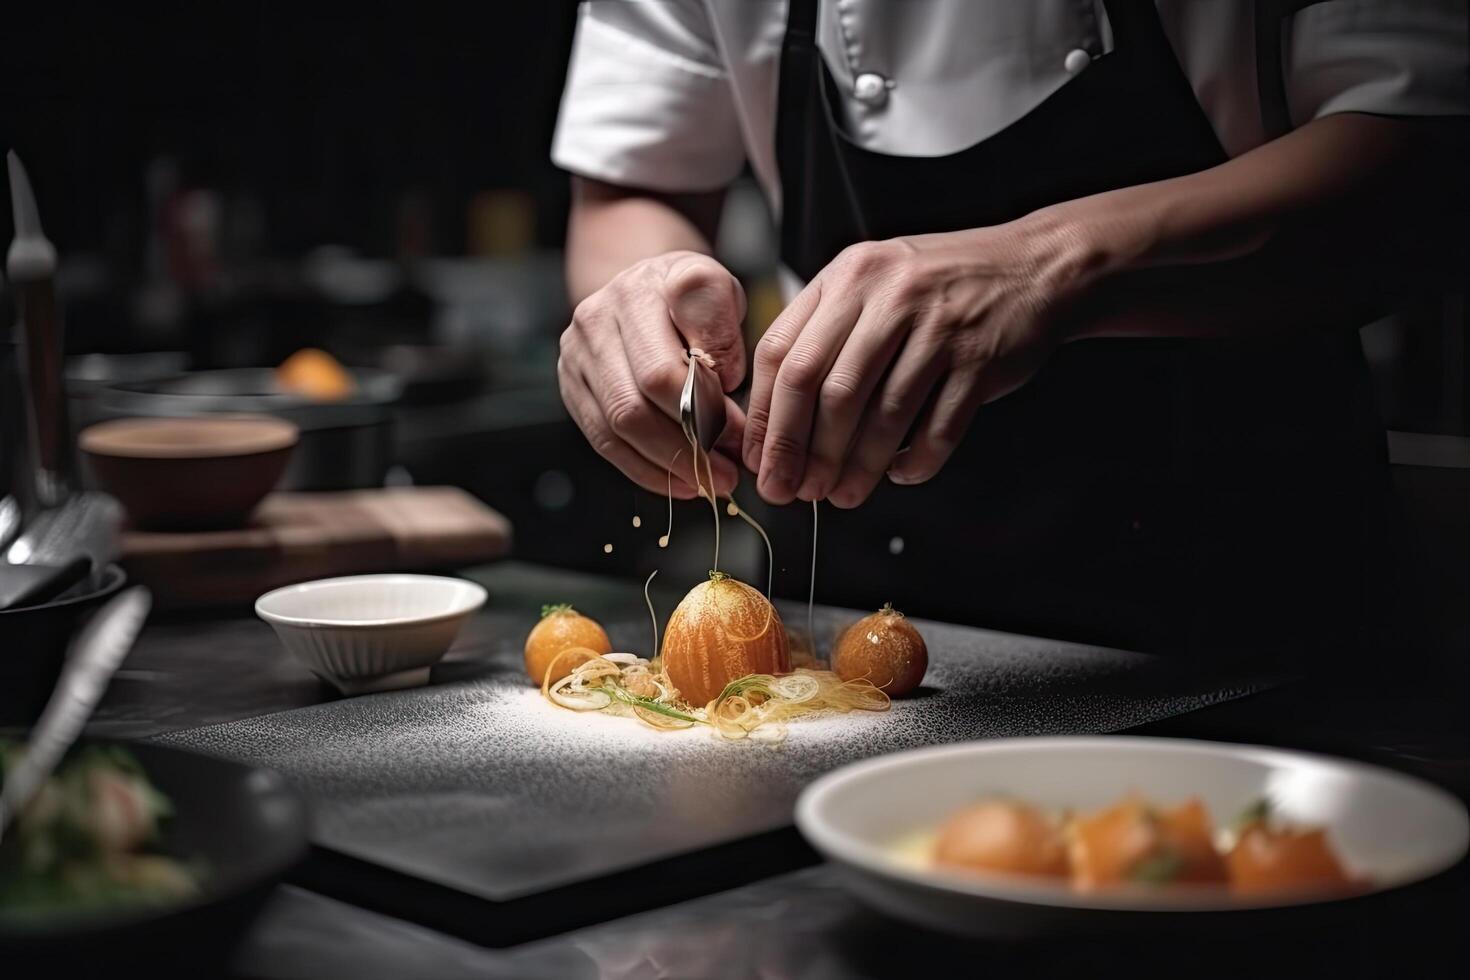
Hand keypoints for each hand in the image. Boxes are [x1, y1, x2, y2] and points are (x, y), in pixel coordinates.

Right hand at [558, 250, 748, 498]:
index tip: (739, 434)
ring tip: (708, 481)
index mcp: (642, 289)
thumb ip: (724, 334)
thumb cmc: (689, 299)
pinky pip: (603, 440)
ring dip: (668, 463)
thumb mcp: (721, 295)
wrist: (643, 286)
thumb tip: (720, 388)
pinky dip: (644, 468)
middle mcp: (599, 316)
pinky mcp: (569, 383)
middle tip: (726, 471)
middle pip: (638, 399)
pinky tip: (677, 481)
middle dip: (688, 444)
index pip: (666, 365)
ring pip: (619, 425)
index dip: (705, 408)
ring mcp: (577, 351)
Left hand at [743, 217, 1093, 506]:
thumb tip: (776, 420)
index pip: (785, 354)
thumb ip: (823, 333)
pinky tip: (902, 474)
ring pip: (883, 415)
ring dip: (857, 467)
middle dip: (802, 452)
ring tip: (842, 496)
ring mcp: (939, 328)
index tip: (762, 462)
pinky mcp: (981, 360)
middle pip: (827, 390)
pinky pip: (939, 428)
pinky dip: (916, 461)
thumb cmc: (938, 288)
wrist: (1033, 268)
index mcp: (849, 277)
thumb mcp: (872, 284)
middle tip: (793, 491)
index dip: (766, 418)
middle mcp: (890, 297)